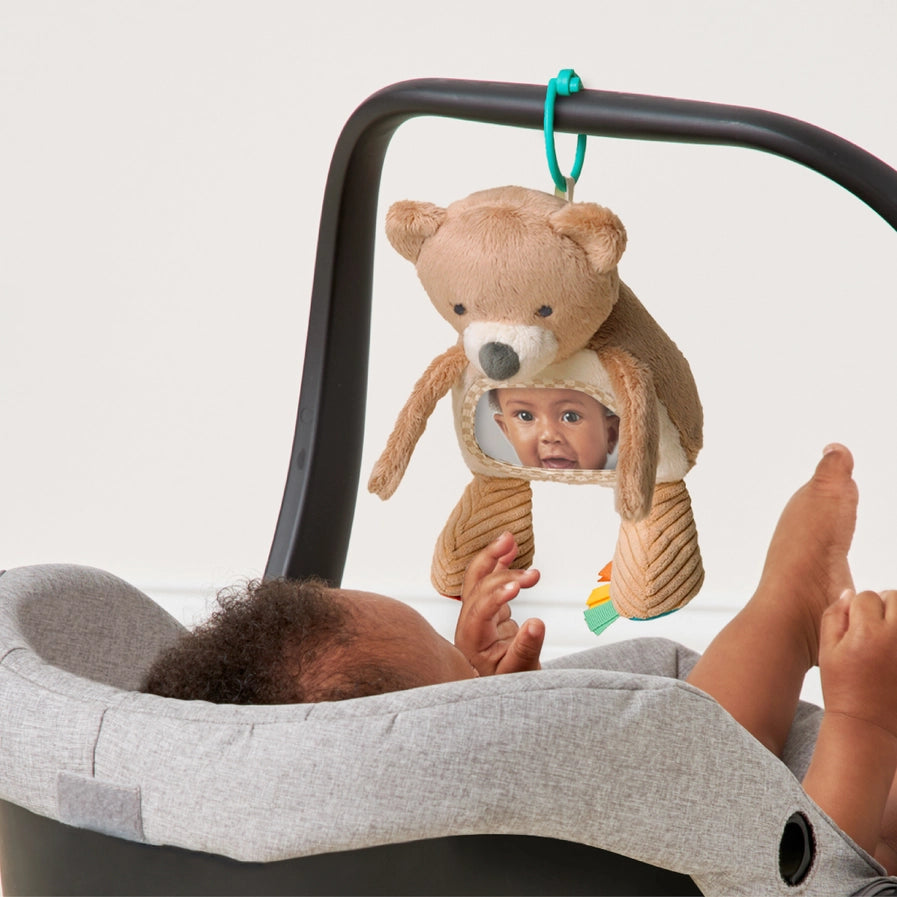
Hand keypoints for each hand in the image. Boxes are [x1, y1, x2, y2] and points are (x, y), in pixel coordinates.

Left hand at [454, 531, 543, 675]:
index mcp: (471, 640)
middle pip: (477, 588)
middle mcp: (469, 624)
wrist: (500, 695)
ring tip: (510, 540)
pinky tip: (511, 553)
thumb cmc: (508, 687)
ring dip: (494, 559)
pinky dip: (501, 567)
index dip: (497, 595)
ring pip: (480, 580)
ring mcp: (478, 616)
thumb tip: (537, 624)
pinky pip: (491, 583)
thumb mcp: (520, 674)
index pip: (479, 610)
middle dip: (499, 569)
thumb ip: (526, 649)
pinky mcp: (489, 612)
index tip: (518, 586)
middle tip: (523, 562)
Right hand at [819, 589, 896, 738]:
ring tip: (885, 638)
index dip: (856, 608)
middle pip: (895, 597)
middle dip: (882, 605)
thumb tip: (847, 594)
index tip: (853, 627)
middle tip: (872, 627)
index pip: (866, 596)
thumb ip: (834, 616)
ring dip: (896, 618)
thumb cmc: (843, 687)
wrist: (868, 724)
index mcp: (867, 632)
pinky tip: (891, 653)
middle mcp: (896, 637)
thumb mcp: (827, 650)